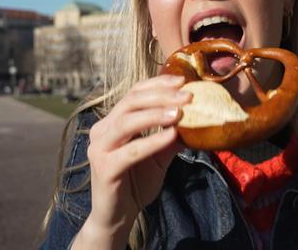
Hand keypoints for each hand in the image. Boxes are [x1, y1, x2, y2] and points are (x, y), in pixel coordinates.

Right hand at [72, 75, 189, 248]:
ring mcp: (100, 148)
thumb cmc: (135, 183)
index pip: (134, 93)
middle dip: (161, 96)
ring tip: (180, 112)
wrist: (117, 217)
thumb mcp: (158, 157)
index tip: (182, 81)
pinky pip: (130, 151)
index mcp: (112, 122)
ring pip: (127, 121)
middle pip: (130, 102)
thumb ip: (171, 138)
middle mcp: (102, 130)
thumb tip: (197, 120)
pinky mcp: (104, 168)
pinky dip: (152, 141)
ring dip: (155, 114)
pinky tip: (171, 136)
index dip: (157, 84)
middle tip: (187, 95)